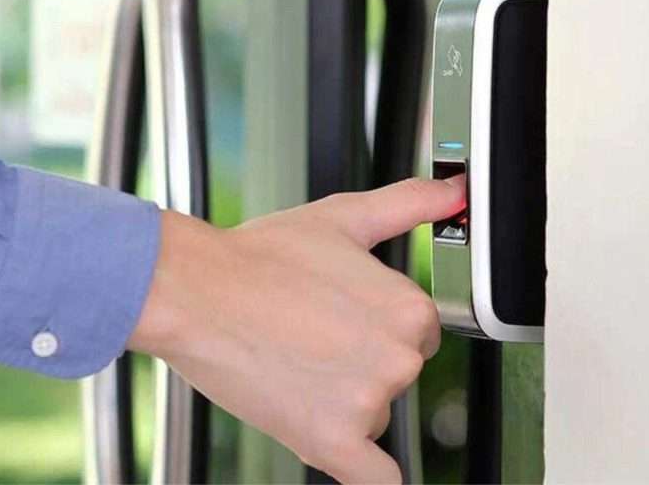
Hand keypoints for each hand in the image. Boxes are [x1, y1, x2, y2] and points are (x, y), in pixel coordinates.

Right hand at [127, 176, 465, 483]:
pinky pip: (375, 480)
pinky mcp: (330, 442)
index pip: (416, 334)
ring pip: (374, 418)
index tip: (341, 317)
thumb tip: (454, 192)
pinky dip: (368, 473)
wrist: (194, 291)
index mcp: (408, 309)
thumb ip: (409, 204)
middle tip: (309, 337)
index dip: (376, 325)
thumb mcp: (343, 217)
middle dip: (360, 364)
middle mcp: (398, 359)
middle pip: (396, 376)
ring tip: (292, 364)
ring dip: (343, 405)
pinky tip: (350, 452)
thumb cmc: (258, 257)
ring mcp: (367, 404)